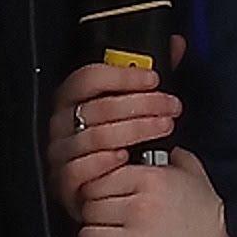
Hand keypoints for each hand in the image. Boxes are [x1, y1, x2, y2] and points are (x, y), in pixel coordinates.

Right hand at [46, 55, 178, 219]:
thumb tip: (176, 44)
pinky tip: (127, 158)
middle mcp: (60, 125)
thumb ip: (150, 77)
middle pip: (98, 107)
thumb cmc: (118, 143)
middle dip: (141, 105)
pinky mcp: (63, 184)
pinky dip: (104, 162)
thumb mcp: (134, 108)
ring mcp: (60, 155)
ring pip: (95, 137)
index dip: (122, 76)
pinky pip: (79, 170)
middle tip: (172, 106)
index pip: (88, 77)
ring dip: (135, 130)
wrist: (107, 192)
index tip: (154, 78)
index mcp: (72, 99)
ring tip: (165, 128)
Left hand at [76, 146, 236, 236]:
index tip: (103, 197)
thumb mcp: (194, 174)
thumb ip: (168, 159)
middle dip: (95, 215)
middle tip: (107, 220)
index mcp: (150, 180)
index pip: (96, 179)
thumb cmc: (216, 216)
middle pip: (88, 208)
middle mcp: (141, 208)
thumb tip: (152, 152)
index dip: (97, 190)